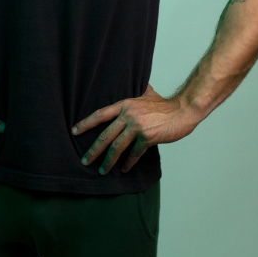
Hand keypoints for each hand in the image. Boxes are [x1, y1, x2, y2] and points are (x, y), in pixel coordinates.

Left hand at [71, 84, 197, 174]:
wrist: (183, 110)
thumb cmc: (166, 104)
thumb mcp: (148, 94)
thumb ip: (139, 92)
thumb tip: (138, 86)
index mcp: (125, 104)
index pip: (100, 114)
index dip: (86, 123)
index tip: (74, 131)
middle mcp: (128, 115)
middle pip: (105, 134)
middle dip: (93, 149)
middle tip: (84, 160)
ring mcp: (137, 126)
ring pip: (117, 146)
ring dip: (108, 161)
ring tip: (102, 170)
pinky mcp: (147, 137)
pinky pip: (133, 154)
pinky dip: (128, 163)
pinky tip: (124, 169)